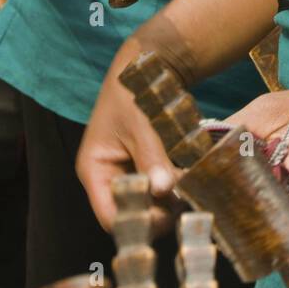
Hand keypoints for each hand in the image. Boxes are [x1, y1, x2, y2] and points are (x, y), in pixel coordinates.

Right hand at [76, 38, 178, 232]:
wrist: (148, 66)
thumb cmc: (135, 92)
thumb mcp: (142, 125)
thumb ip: (152, 157)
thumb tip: (164, 190)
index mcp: (94, 169)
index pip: (110, 215)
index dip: (137, 221)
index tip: (167, 216)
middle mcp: (109, 177)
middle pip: (133, 212)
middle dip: (159, 210)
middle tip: (187, 201)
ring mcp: (129, 173)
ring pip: (150, 201)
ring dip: (171, 199)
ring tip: (193, 187)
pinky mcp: (147, 167)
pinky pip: (161, 186)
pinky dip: (176, 185)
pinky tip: (192, 177)